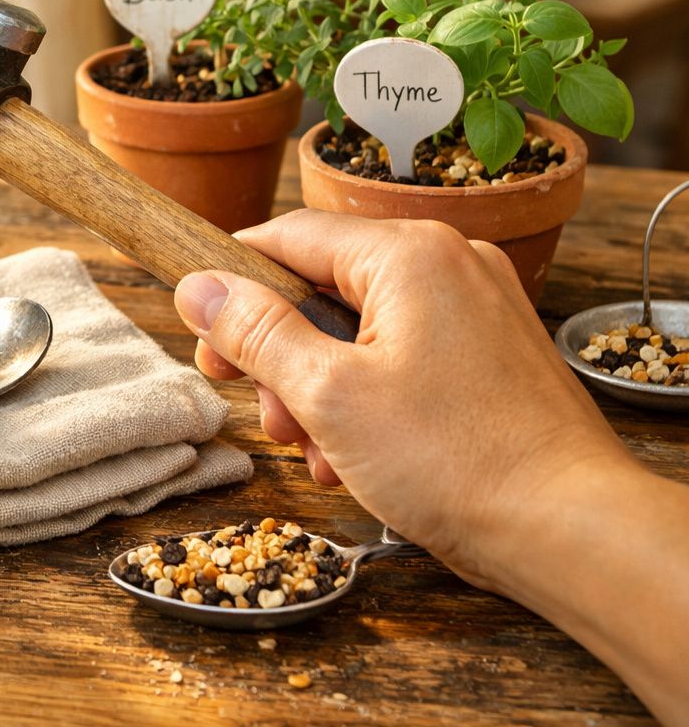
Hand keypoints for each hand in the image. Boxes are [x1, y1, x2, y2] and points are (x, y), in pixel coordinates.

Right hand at [173, 209, 633, 588]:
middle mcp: (449, 263)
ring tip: (314, 450)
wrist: (569, 530)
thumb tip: (196, 285)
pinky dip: (366, 399)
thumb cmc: (457, 460)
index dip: (231, 281)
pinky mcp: (489, 353)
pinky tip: (354, 458)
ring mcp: (476, 308)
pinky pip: (402, 356)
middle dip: (278, 354)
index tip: (198, 329)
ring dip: (318, 388)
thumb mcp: (327, 395)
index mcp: (409, 253)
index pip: (288, 236)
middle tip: (253, 405)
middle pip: (323, 288)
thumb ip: (255, 332)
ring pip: (360, 330)